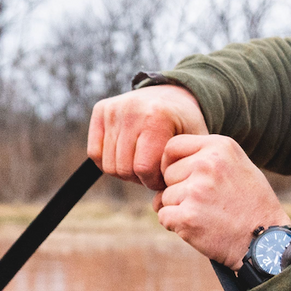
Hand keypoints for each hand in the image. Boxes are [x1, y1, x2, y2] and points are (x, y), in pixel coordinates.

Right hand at [87, 84, 207, 190]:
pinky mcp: (101, 109)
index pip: (144, 169)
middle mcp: (132, 109)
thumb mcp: (194, 144)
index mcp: (157, 116)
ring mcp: (114, 108)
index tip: (166, 177)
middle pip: (124, 169)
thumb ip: (185, 167)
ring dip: (126, 173)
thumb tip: (167, 196)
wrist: (173, 95)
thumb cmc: (185, 126)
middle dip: (140, 179)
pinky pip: (95, 154)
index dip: (154, 182)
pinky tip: (127, 158)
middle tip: (154, 172)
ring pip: (109, 165)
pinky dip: (110, 163)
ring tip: (143, 164)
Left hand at [157, 135, 289, 268]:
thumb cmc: (252, 205)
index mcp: (219, 147)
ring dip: (178, 209)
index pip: (173, 146)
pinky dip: (175, 225)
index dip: (171, 163)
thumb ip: (208, 158)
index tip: (180, 177)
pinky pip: (164, 217)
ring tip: (206, 217)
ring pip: (165, 197)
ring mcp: (196, 190)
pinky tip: (198, 228)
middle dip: (178, 189)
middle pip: (168, 173)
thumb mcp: (238, 166)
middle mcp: (207, 164)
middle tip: (204, 204)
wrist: (265, 241)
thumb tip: (165, 169)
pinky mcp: (188, 217)